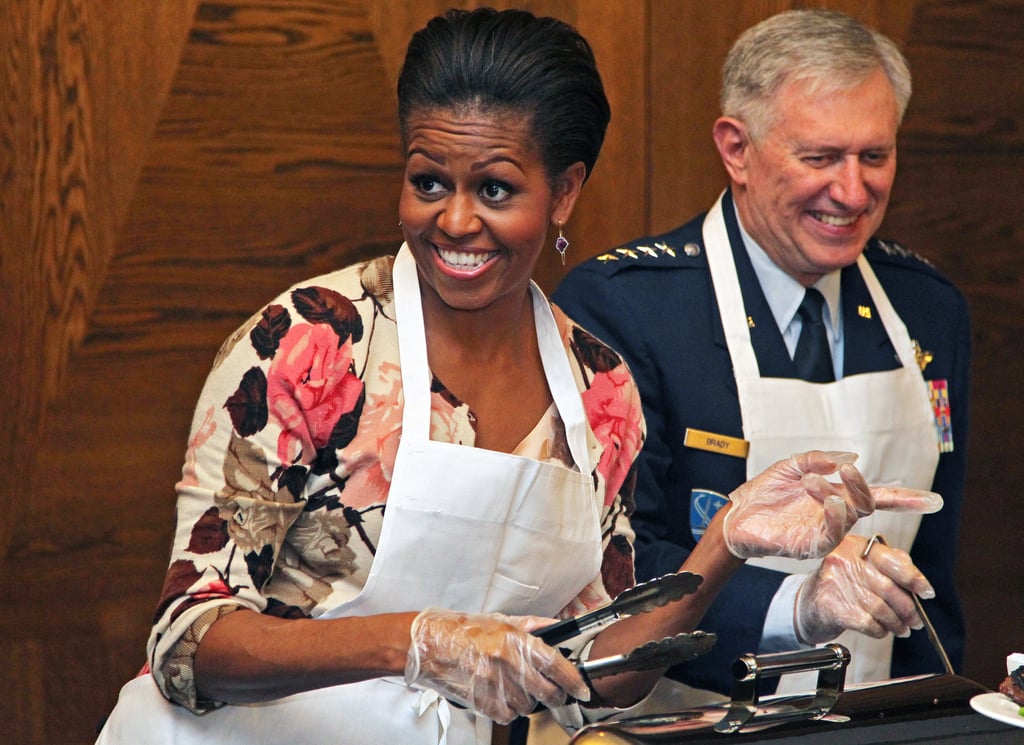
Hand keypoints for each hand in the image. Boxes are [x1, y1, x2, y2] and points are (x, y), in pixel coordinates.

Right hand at [404, 608, 589, 723]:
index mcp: (515, 639)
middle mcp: (507, 662)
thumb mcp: (500, 621)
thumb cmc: (461, 630)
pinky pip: (506, 715)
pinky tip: (500, 697)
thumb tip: (557, 626)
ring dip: (527, 702)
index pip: (556, 664)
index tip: (581, 689)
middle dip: (554, 696)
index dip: (573, 681)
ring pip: (527, 706)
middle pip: (547, 692)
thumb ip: (532, 625)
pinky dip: (507, 711)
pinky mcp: (480, 700)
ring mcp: (493, 683)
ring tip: (515, 689)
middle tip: (551, 693)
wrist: (428, 644)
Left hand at [723, 451, 941, 559]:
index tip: (934, 501)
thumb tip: (852, 458)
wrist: (736, 515)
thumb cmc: (764, 492)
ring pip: (849, 517)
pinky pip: (831, 535)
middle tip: (847, 471)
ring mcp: (824, 531)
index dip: (905, 499)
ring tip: (814, 481)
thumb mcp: (790, 466)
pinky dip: (834, 517)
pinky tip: (829, 502)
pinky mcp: (810, 545)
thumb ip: (818, 458)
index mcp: (836, 495)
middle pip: (867, 503)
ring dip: (841, 496)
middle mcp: (835, 515)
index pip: (876, 496)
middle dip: (864, 487)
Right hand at [795, 534, 934, 643]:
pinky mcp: (831, 606)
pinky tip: (881, 631)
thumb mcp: (861, 565)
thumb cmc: (840, 585)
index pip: (892, 560)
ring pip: (880, 608)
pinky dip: (880, 630)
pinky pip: (867, 622)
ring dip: (896, 623)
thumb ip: (889, 564)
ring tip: (901, 629)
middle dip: (908, 609)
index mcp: (855, 546)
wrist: (808, 604)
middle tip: (915, 620)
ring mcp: (835, 582)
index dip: (914, 578)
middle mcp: (843, 560)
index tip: (926, 592)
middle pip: (889, 588)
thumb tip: (918, 581)